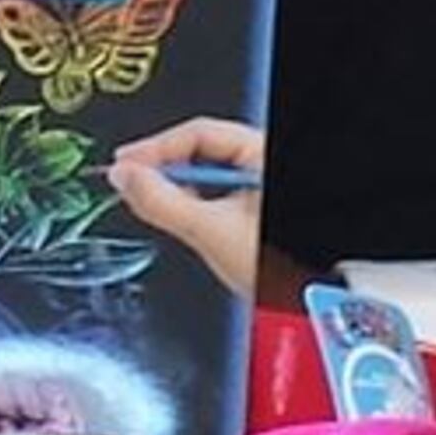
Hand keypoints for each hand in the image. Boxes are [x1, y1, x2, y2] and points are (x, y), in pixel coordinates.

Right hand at [108, 116, 279, 302]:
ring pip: (212, 175)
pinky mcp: (258, 211)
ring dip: (180, 188)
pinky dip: (198, 204)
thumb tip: (125, 177)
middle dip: (164, 168)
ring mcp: (261, 189)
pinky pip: (222, 195)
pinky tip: (187, 220)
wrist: (310, 302)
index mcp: (261, 152)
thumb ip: (163, 200)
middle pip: (203, 152)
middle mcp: (263, 163)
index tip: (125, 164)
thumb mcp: (211, 231)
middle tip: (133, 183)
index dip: (155, 147)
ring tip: (158, 205)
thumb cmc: (280, 265)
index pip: (198, 132)